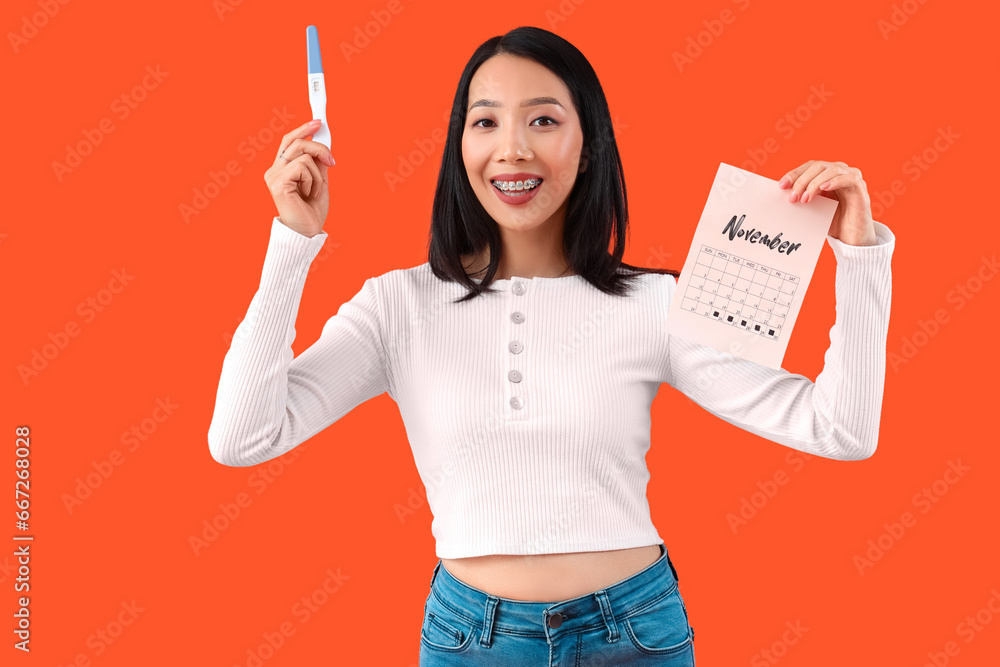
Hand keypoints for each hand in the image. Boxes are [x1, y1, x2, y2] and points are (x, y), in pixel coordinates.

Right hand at [264, 119, 336, 237]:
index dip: (302, 129)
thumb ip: (318, 162)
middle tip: (332, 162)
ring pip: (304, 155)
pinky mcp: (278, 183)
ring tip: (314, 191)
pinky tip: (308, 195)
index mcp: (281, 169)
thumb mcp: (319, 181)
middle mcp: (274, 170)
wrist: (308, 232)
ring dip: (318, 174)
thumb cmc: (311, 210)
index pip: (289, 141)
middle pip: (297, 142)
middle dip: (320, 148)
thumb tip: (322, 141)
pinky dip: (313, 181)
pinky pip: (303, 167)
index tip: (318, 123)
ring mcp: (274, 176)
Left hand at [777, 160, 878, 246]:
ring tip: (805, 199)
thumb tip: (783, 192)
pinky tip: (824, 188)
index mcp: (827, 175)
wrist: (850, 239)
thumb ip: (802, 197)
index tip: (781, 186)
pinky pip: (849, 178)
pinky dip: (834, 181)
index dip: (795, 173)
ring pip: (832, 169)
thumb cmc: (832, 223)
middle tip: (793, 197)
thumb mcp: (813, 208)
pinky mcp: (861, 188)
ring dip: (815, 183)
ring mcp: (852, 178)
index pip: (810, 166)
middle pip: (819, 166)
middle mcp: (840, 173)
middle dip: (802, 180)